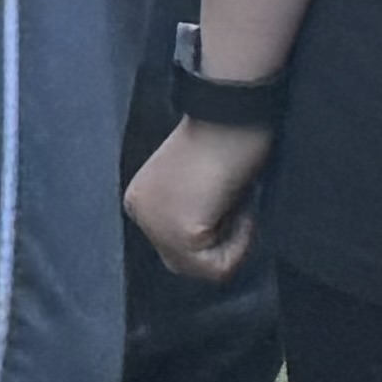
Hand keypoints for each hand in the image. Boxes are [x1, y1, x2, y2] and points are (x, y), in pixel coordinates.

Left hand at [125, 118, 270, 280]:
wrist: (234, 110)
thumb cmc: (228, 137)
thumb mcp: (199, 184)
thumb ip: (195, 211)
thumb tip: (214, 238)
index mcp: (140, 198)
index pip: (177, 248)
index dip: (216, 234)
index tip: (231, 201)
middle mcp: (139, 212)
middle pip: (186, 265)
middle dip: (221, 244)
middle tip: (239, 206)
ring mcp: (155, 224)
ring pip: (204, 270)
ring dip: (235, 243)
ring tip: (239, 201)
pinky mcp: (180, 231)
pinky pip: (219, 267)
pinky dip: (242, 242)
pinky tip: (242, 205)